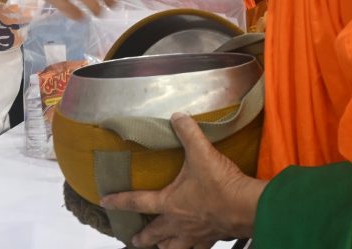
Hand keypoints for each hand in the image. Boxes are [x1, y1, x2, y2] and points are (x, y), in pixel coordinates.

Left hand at [100, 112, 265, 248]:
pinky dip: (194, 248)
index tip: (105, 201)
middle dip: (143, 238)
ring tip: (161, 247)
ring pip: (174, 248)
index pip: (137, 202)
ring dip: (165, 247)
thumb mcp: (201, 152)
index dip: (119, 200)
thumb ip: (187, 132)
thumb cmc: (219, 184)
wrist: (245, 207)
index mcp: (170, 203)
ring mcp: (195, 235)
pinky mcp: (212, 239)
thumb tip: (177, 116)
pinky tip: (195, 245)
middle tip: (134, 239)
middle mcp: (178, 223)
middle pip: (154, 235)